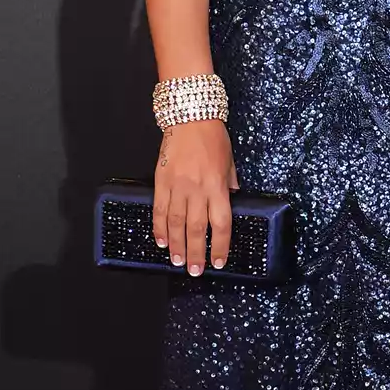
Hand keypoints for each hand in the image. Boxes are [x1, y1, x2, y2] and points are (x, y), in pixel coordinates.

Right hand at [153, 120, 237, 275]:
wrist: (190, 117)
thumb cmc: (213, 138)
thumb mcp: (230, 163)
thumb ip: (229, 186)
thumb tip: (230, 203)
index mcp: (218, 186)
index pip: (221, 224)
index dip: (219, 246)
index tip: (219, 261)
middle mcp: (198, 189)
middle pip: (196, 229)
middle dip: (196, 253)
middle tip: (195, 271)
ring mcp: (177, 186)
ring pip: (175, 223)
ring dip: (176, 245)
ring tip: (177, 262)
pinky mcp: (161, 180)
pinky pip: (159, 209)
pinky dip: (159, 227)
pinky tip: (160, 240)